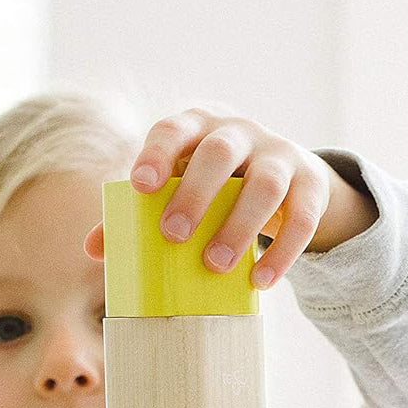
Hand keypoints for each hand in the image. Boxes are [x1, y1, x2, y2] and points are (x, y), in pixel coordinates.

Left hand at [82, 104, 375, 288]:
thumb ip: (138, 214)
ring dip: (240, 226)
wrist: (286, 175)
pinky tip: (261, 281)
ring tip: (216, 266)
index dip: (157, 154)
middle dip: (195, 193)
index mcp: (197, 127)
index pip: (174, 129)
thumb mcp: (179, 188)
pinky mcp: (311, 185)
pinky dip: (283, 252)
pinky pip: (303, 217)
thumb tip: (95, 249)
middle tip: (173, 235)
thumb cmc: (215, 185)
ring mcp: (280, 155)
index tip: (140, 186)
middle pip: (219, 153)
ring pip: (265, 184)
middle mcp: (240, 133)